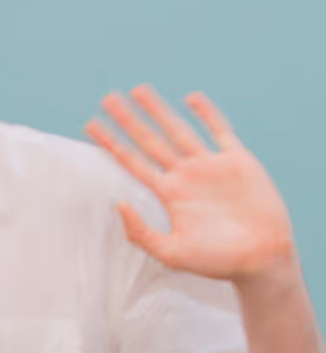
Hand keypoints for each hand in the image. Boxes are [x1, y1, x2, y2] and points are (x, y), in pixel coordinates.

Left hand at [86, 85, 295, 282]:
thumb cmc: (217, 262)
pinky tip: (191, 97)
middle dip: (129, 120)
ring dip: (159, 110)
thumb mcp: (171, 253)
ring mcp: (211, 167)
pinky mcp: (239, 162)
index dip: (111, 144)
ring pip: (179, 130)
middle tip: (107, 98)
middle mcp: (186, 176)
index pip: (132, 162)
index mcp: (169, 195)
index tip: (90, 126)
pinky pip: (220, 131)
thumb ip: (140, 233)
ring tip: (138, 90)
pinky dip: (206, 114)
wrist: (262, 260)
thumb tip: (118, 204)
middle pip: (150, 141)